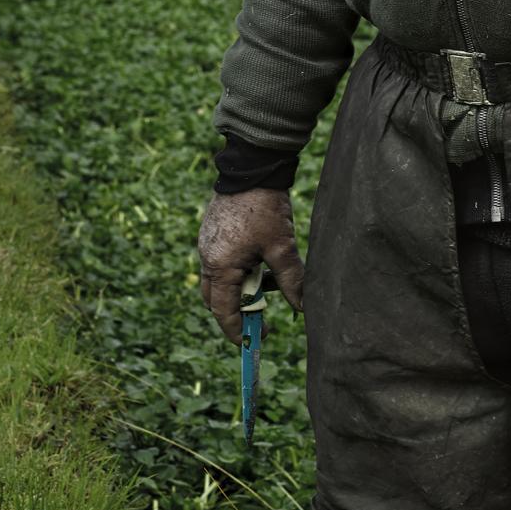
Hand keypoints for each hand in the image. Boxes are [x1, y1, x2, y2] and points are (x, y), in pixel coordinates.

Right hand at [196, 187, 303, 342]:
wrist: (252, 167)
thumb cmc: (265, 207)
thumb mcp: (282, 246)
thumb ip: (291, 279)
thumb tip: (302, 306)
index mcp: (220, 266)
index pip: (223, 311)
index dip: (236, 330)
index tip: (251, 342)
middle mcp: (208, 257)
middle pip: (215, 299)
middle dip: (236, 313)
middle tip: (261, 320)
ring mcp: (207, 245)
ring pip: (220, 280)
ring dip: (242, 289)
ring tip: (271, 282)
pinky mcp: (213, 234)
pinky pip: (221, 263)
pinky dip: (239, 271)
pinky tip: (262, 262)